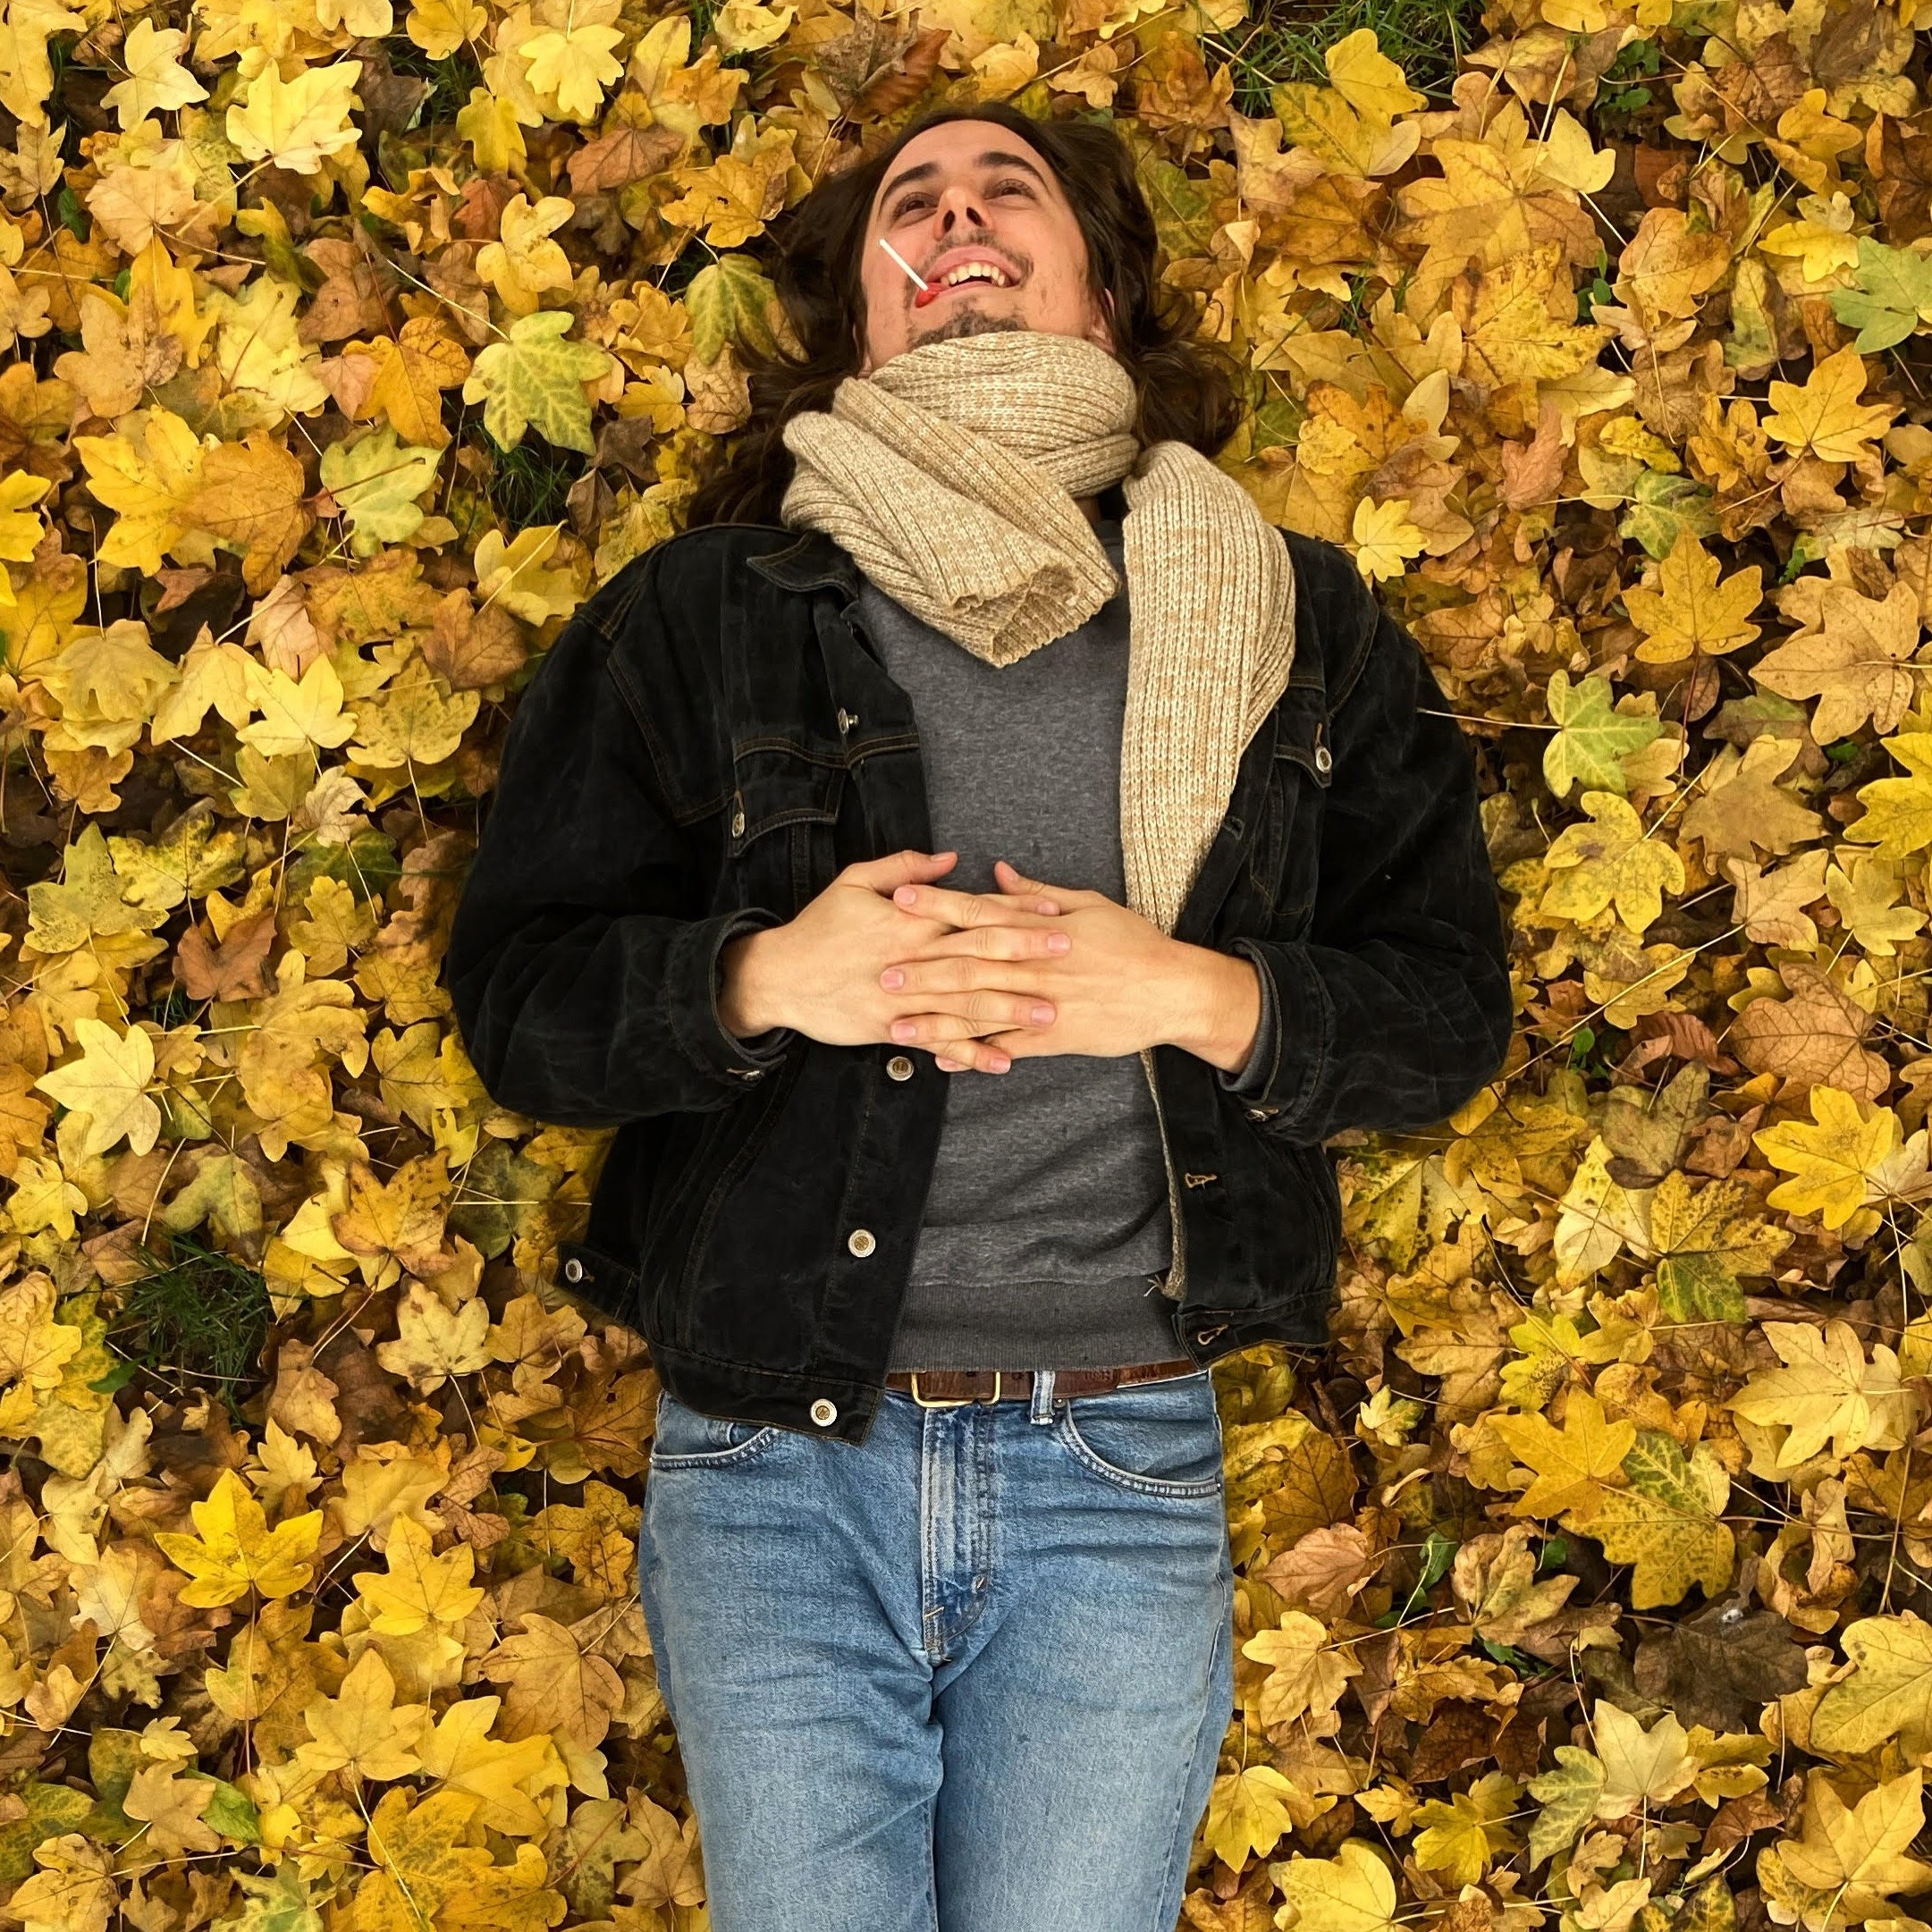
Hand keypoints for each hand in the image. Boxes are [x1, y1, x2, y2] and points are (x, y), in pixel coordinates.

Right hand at [717, 849, 1070, 1053]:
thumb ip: (906, 868)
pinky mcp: (893, 1029)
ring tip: (1051, 1015)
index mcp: (911, 920)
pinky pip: (940, 1043)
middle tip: (1071, 959)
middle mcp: (914, 959)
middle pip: (979, 956)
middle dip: (1027, 958)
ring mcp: (906, 998)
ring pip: (966, 1004)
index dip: (1016, 914)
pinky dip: (972, 1054)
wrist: (779, 977)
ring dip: (1010, 1010)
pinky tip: (1004, 1062)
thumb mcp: (855, 881)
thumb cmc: (820, 927)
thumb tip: (951, 859)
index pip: (973, 913)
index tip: (1055, 916)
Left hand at [881, 861, 1216, 1072]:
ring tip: (897, 1025)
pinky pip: (1006, 1047)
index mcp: (1040, 928)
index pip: (979, 913)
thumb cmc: (1132, 943)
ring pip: (980, 1011)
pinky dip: (974, 1055)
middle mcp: (1035, 965)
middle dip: (922, 968)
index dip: (937, 906)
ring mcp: (1043, 1003)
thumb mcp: (1088, 904)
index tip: (900, 900)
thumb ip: (1038, 892)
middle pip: (969, 964)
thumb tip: (1000, 872)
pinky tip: (943, 1061)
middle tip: (882, 971)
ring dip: (936, 1019)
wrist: (1171, 989)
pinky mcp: (1054, 1037)